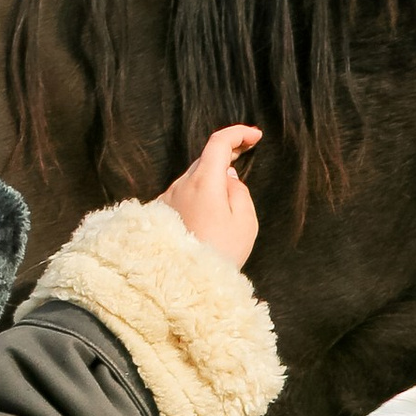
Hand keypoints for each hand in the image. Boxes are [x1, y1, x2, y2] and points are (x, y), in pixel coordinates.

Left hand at [156, 123, 261, 269]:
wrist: (184, 281)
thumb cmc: (219, 254)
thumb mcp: (245, 222)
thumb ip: (239, 191)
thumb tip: (228, 177)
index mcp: (205, 181)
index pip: (219, 142)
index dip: (238, 134)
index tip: (254, 137)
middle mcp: (182, 184)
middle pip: (205, 160)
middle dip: (226, 153)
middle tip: (245, 152)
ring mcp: (168, 199)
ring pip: (193, 179)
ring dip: (211, 178)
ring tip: (228, 191)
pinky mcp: (160, 214)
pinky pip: (182, 196)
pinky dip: (197, 195)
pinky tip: (207, 212)